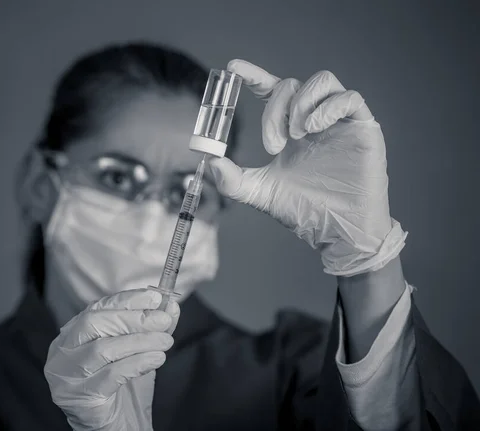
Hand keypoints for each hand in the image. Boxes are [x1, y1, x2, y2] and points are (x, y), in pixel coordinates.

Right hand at [44, 289, 179, 430]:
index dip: (127, 300)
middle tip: (163, 320)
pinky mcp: (79, 399)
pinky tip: (156, 359)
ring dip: (140, 341)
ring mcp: (66, 377)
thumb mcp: (139, 350)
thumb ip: (152, 326)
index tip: (155, 298)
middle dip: (133, 318)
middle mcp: (62, 353)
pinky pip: (110, 376)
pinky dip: (137, 363)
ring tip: (165, 342)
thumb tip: (170, 306)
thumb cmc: (124, 387)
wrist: (119, 426)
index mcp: (72, 335)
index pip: (97, 307)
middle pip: (94, 323)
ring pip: (102, 349)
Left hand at [210, 60, 406, 275]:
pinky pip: (350, 97)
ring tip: (296, 135)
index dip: (254, 76)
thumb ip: (232, 179)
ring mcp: (339, 121)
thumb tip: (209, 160)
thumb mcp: (260, 192)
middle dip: (274, 110)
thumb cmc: (304, 210)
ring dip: (300, 103)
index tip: (233, 69)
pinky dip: (328, 106)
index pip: (271, 90)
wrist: (337, 230)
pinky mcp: (363, 127)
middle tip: (273, 144)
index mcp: (289, 128)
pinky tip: (314, 127)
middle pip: (290, 85)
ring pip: (321, 80)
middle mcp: (313, 119)